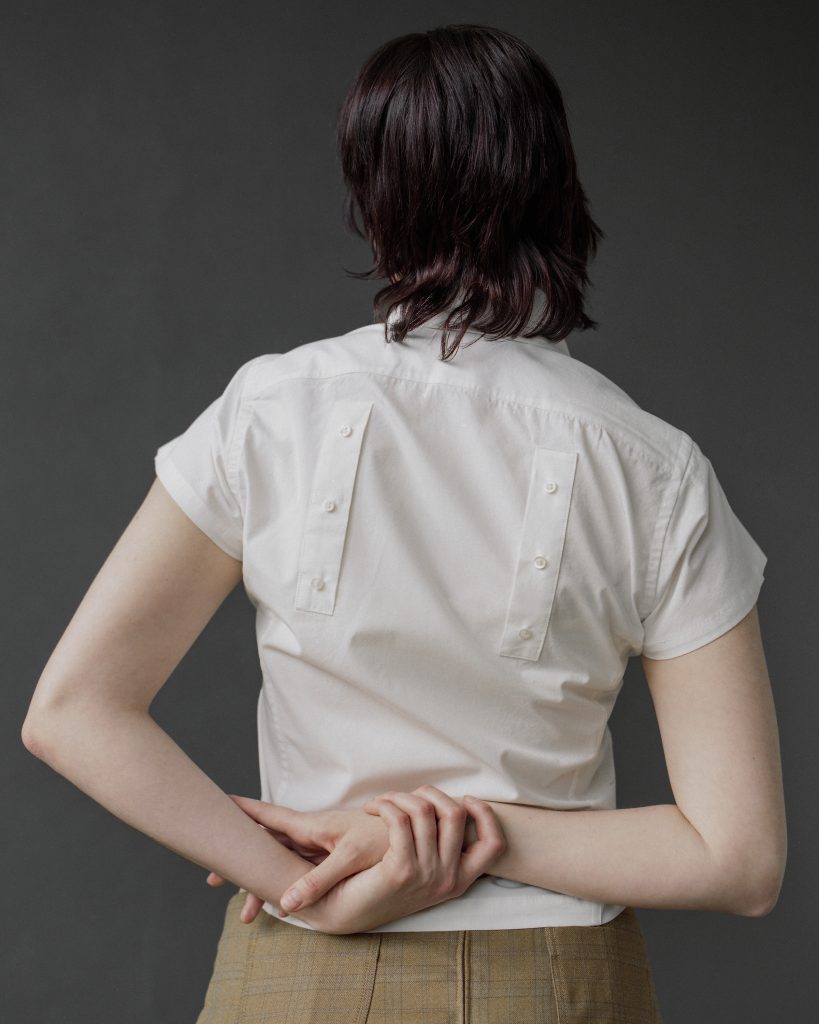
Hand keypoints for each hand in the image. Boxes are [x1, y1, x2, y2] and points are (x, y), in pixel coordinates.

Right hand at [205, 794, 389, 922]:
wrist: (415, 835)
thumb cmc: (385, 839)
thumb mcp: (352, 856)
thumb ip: (319, 878)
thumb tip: (286, 905)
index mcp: (312, 827)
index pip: (269, 818)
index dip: (242, 813)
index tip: (216, 806)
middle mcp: (312, 834)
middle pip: (266, 846)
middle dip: (240, 863)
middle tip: (212, 882)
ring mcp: (319, 846)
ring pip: (279, 861)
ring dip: (258, 880)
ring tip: (244, 913)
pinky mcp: (330, 857)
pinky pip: (295, 870)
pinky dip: (279, 886)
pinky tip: (276, 906)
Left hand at [288, 787, 506, 934]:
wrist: (344, 910)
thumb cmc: (383, 880)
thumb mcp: (424, 867)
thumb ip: (442, 844)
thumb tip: (456, 807)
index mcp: (459, 879)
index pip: (494, 844)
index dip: (486, 815)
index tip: (466, 799)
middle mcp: (448, 879)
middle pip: (456, 814)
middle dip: (430, 793)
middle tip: (406, 797)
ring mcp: (427, 876)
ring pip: (425, 811)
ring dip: (400, 796)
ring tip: (382, 802)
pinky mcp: (400, 871)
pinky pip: (399, 820)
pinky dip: (385, 805)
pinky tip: (373, 808)